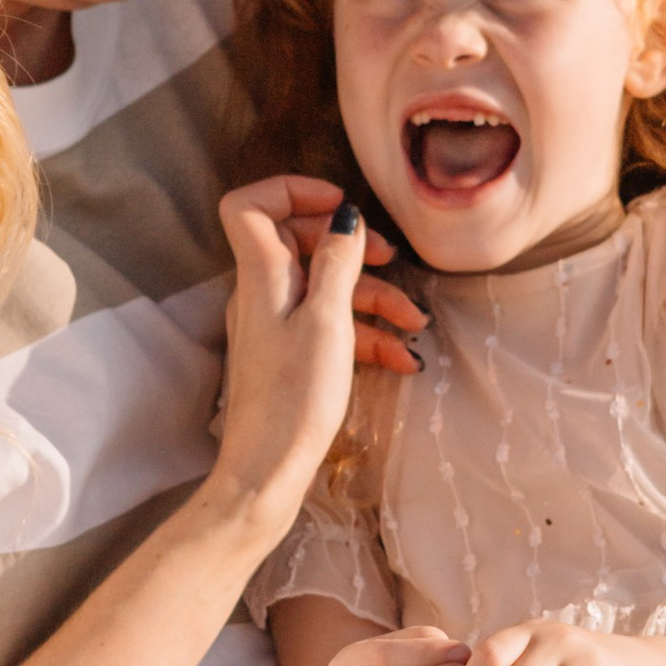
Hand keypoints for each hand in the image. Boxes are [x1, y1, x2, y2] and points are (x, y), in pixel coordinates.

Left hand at [205, 179, 395, 536]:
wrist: (266, 473)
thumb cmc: (294, 398)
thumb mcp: (328, 322)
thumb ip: (338, 262)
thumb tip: (346, 216)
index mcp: (262, 276)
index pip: (250, 206)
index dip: (292, 191)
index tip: (340, 206)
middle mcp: (262, 295)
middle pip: (301, 243)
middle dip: (352, 247)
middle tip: (391, 257)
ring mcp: (275, 327)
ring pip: (325, 290)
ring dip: (373, 298)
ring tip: (415, 322)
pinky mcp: (290, 358)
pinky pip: (330, 328)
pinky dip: (366, 335)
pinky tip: (402, 358)